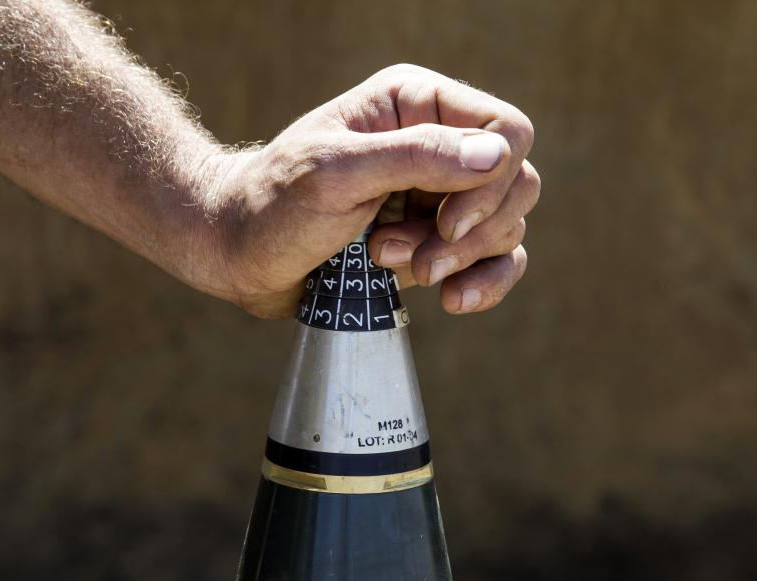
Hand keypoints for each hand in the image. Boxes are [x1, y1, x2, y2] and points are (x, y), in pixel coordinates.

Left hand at [200, 64, 539, 318]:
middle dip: (469, 230)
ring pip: (506, 225)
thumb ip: (416, 158)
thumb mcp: (336, 174)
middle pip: (516, 182)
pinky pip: (497, 259)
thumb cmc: (274, 205)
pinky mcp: (435, 240)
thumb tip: (497, 155)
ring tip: (388, 264)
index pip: (505, 131)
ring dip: (457, 258)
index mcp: (415, 104)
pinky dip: (484, 282)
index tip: (446, 223)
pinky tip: (452, 301)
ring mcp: (439, 194)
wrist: (239, 254)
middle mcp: (437, 143)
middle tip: (398, 254)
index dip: (491, 182)